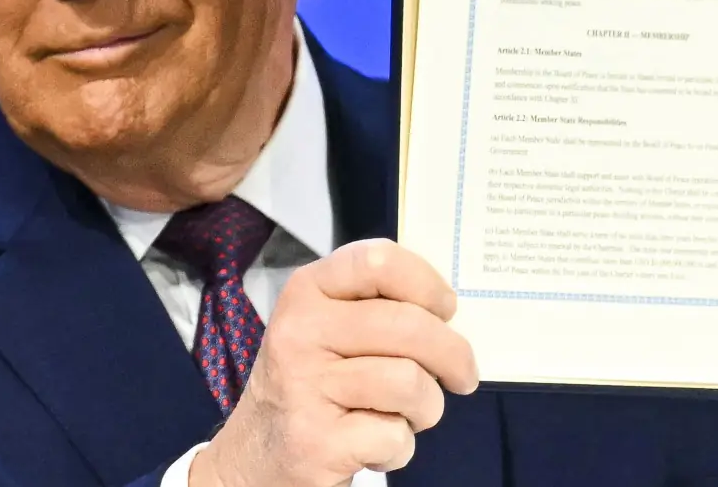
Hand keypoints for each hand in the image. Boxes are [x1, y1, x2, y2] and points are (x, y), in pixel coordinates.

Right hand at [190, 239, 479, 486]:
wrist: (255, 457)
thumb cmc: (312, 383)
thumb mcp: (330, 328)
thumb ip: (379, 307)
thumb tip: (448, 312)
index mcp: (308, 291)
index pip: (380, 261)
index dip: (428, 284)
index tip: (446, 311)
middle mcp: (299, 332)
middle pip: (410, 326)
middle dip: (454, 355)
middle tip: (462, 376)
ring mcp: (303, 387)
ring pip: (410, 382)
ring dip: (427, 407)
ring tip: (405, 414)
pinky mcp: (314, 442)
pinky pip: (393, 435)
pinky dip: (399, 448)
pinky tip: (374, 446)